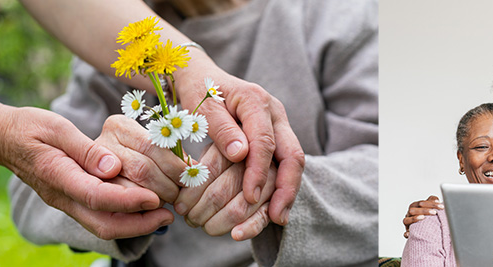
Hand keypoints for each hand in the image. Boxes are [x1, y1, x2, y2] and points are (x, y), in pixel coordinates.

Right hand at [0, 105, 172, 239]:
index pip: (97, 197)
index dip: (128, 201)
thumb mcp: (56, 127)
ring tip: (163, 214)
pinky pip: (99, 218)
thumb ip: (85, 148)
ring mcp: (65, 202)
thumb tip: (113, 166)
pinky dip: (124, 218)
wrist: (3, 139)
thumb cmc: (30, 127)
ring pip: (102, 226)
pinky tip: (144, 208)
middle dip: (139, 224)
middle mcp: (62, 196)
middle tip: (168, 214)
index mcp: (57, 176)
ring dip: (135, 225)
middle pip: (103, 224)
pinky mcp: (70, 201)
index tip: (155, 198)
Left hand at [173, 65, 304, 225]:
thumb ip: (222, 128)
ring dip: (286, 193)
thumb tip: (241, 154)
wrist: (202, 78)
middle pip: (293, 154)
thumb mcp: (203, 106)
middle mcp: (275, 115)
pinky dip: (279, 190)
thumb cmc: (199, 92)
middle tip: (277, 216)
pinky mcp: (275, 141)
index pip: (265, 141)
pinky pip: (283, 167)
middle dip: (286, 188)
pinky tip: (272, 213)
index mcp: (256, 102)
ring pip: (293, 164)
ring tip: (276, 219)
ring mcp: (278, 128)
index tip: (250, 196)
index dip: (259, 171)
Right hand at [403, 195, 442, 237]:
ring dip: (414, 218)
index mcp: (414, 206)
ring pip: (406, 220)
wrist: (426, 226)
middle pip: (412, 210)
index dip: (431, 204)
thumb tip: (436, 200)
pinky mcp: (408, 232)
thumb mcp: (432, 207)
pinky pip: (405, 233)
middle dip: (424, 210)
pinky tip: (410, 234)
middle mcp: (409, 214)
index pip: (420, 203)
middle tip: (434, 212)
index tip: (441, 206)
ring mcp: (407, 223)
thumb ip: (433, 201)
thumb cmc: (429, 215)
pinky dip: (407, 233)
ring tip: (423, 218)